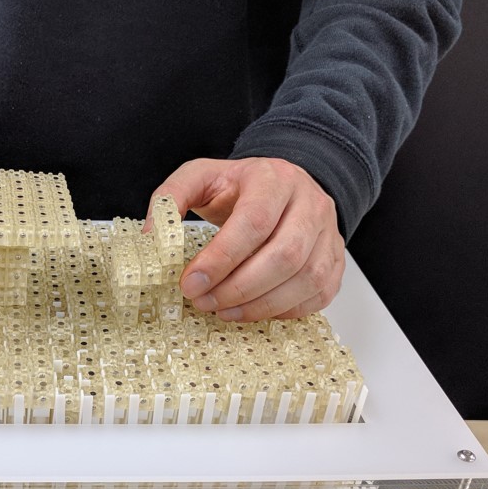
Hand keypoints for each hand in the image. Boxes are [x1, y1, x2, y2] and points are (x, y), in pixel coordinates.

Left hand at [151, 157, 344, 320]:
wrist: (281, 184)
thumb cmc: (240, 186)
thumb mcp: (200, 177)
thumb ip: (170, 198)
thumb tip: (153, 236)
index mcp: (274, 179)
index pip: (254, 222)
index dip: (222, 258)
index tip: (190, 282)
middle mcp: (310, 204)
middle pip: (285, 255)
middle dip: (239, 288)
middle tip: (203, 302)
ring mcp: (328, 233)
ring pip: (305, 279)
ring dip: (260, 305)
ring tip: (223, 311)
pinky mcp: (335, 260)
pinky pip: (319, 294)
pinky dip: (285, 311)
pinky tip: (253, 310)